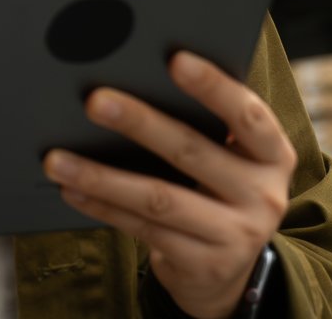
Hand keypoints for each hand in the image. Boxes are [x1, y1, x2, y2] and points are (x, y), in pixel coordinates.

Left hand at [42, 52, 297, 318]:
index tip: (175, 59)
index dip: (214, 86)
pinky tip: (72, 189)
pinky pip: (142, 228)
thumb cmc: (219, 192)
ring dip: (102, 176)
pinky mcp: (203, 264)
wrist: (229, 272)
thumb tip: (135, 77)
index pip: (248, 114)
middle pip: (192, 152)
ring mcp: (236, 234)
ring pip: (158, 198)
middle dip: (139, 122)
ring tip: (59, 158)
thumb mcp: (231, 160)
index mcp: (273, 155)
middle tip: (95, 100)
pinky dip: (102, 205)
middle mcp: (263, 195)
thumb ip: (204, 125)